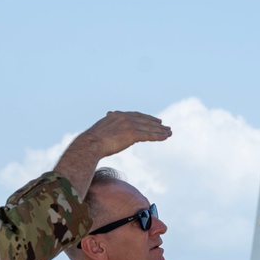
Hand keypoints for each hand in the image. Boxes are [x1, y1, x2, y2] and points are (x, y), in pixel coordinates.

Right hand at [54, 112, 171, 196]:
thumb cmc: (91, 143)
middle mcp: (123, 117)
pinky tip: (165, 137)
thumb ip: (107, 130)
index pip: (135, 115)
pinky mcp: (131, 134)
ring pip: (148, 127)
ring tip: (169, 133)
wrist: (89, 144)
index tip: (155, 120)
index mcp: (116, 115)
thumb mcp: (100, 132)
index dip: (146, 118)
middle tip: (165, 127)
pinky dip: (158, 136)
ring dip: (160, 130)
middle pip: (144, 120)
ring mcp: (128, 125)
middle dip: (156, 124)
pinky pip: (148, 134)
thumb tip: (105, 135)